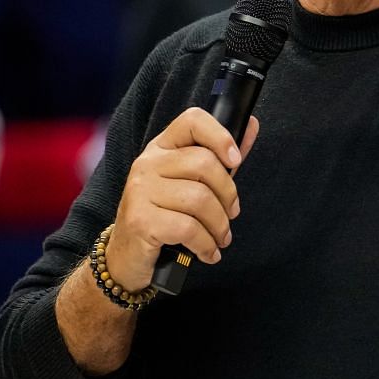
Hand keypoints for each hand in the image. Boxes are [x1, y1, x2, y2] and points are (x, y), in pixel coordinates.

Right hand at [104, 108, 261, 291]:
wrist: (127, 256)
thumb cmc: (164, 217)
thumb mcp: (190, 183)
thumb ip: (220, 158)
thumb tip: (251, 126)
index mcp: (161, 148)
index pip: (192, 121)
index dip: (220, 136)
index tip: (235, 160)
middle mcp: (147, 164)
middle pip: (204, 164)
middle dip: (228, 195)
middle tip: (230, 215)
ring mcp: (140, 191)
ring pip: (200, 199)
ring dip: (219, 226)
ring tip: (220, 239)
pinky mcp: (140, 220)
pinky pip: (188, 228)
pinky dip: (206, 245)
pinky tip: (208, 253)